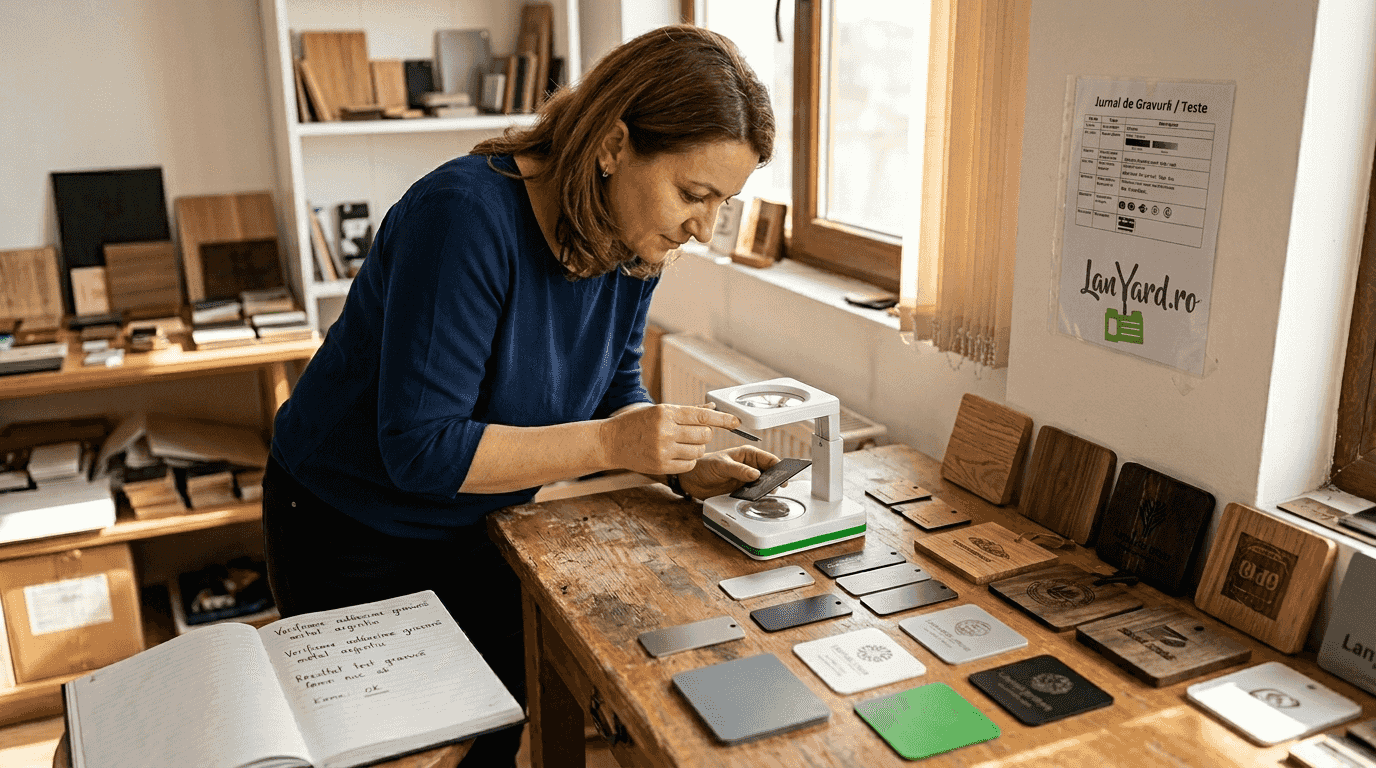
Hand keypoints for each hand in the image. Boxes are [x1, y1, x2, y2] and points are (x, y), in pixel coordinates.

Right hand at [599, 403, 741, 474]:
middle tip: (694, 433)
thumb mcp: (659, 411)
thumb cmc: (636, 424)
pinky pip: (689, 465)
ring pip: (698, 451)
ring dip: (696, 448)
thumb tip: (712, 409)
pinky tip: (677, 455)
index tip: (737, 422)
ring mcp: (663, 450)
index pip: (703, 416)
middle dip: (705, 435)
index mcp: (666, 413)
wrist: (610, 442)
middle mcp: (665, 431)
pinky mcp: (661, 466)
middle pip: (704, 435)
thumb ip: (688, 411)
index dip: (723, 419)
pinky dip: (688, 461)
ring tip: (682, 444)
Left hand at [679, 446, 779, 499]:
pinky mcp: (741, 490)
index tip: (783, 476)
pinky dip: (757, 497)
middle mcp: (749, 466)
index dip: (779, 467)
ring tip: (767, 494)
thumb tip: (755, 474)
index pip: (769, 459)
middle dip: (774, 480)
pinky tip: (757, 499)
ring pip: (764, 485)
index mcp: (748, 454)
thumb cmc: (704, 465)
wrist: (691, 479)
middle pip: (770, 473)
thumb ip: (738, 470)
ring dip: (766, 489)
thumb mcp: (721, 465)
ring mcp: (746, 479)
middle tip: (775, 487)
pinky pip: (754, 494)